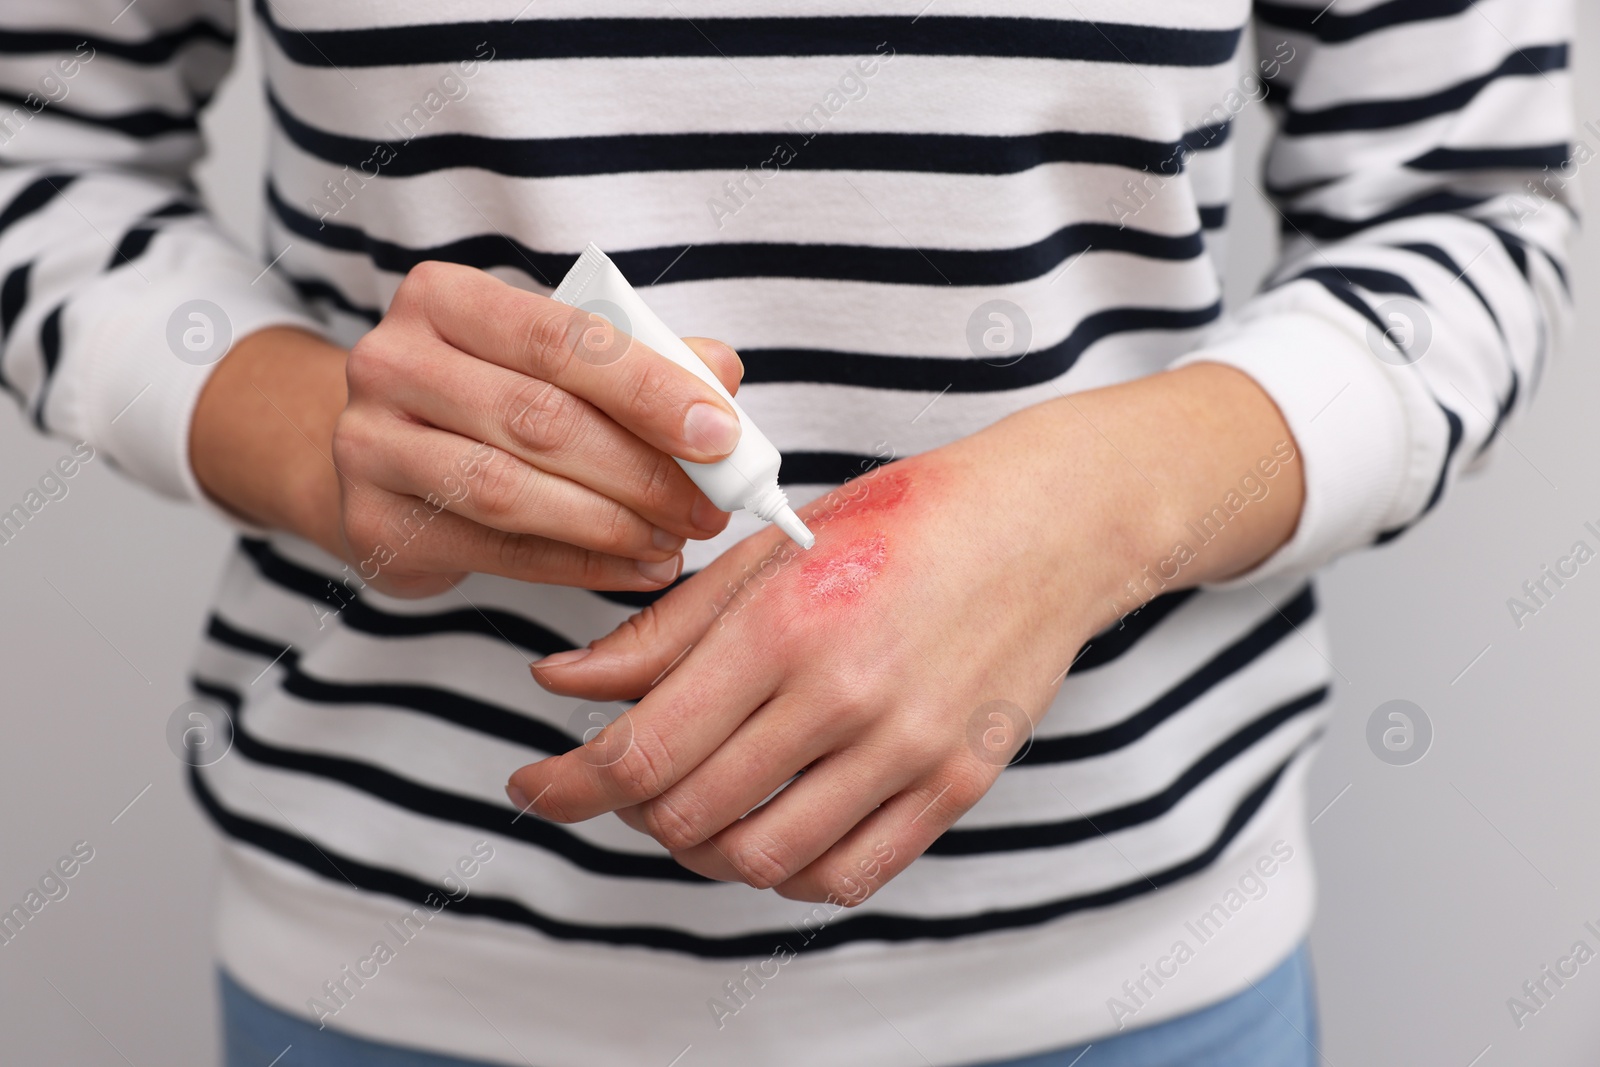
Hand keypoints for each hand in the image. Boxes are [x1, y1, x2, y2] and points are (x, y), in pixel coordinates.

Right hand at [192, 261, 747, 596]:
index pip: (561, 338)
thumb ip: (639, 359)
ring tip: (675, 541)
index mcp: (444, 298)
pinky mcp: (372, 524)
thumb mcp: (555, 360)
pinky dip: (579, 565)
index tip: (721, 434)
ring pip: (512, 491)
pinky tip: (636, 568)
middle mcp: (392, 361)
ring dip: (612, 524)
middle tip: (711, 506)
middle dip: (643, 470)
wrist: (379, 456)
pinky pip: (496, 551)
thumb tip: (722, 372)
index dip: (649, 388)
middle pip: (540, 419)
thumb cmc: (488, 396)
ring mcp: (369, 445)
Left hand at [506, 365, 1303, 904]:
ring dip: (702, 847)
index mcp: (785, 625)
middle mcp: (844, 697)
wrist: (1044, 527)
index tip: (535, 786)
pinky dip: (786, 872)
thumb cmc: (906, 521)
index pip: (644, 749)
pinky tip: (772, 826)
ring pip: (761, 861)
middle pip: (689, 814)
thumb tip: (564, 681)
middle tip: (622, 779)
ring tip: (695, 803)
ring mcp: (906, 751)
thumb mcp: (771, 552)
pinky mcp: (953, 787)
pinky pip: (846, 877)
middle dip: (629, 811)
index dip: (568, 784)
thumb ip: (664, 629)